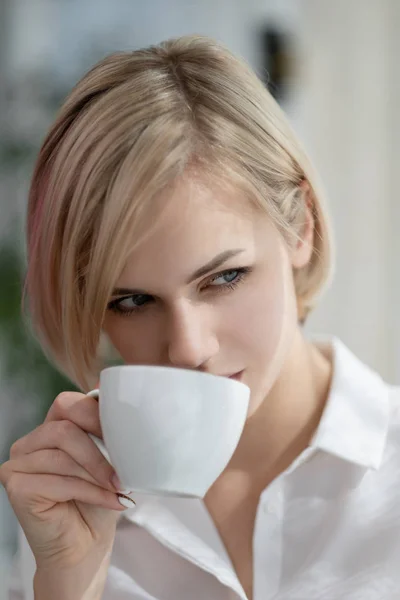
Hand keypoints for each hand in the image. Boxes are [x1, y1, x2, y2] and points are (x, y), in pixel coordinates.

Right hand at [0, 391, 134, 598]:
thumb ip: (108, 435)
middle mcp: (31, 442)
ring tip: (118, 491)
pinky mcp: (16, 486)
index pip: (68, 404)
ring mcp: (19, 463)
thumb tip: (122, 414)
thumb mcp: (109, 461)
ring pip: (63, 455)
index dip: (96, 417)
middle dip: (100, 454)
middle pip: (66, 428)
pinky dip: (90, 491)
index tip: (124, 438)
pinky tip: (110, 501)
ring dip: (97, 475)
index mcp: (52, 427)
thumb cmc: (98, 502)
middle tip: (123, 477)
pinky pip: (59, 480)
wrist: (86, 547)